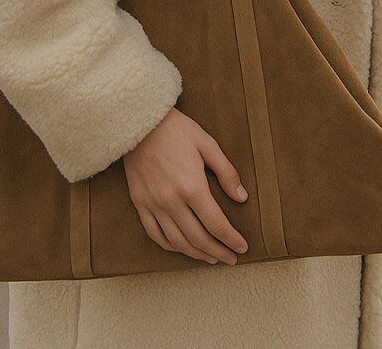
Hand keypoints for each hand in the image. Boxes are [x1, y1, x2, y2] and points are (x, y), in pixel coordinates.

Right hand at [122, 107, 248, 264]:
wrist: (139, 123)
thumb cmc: (176, 129)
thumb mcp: (207, 144)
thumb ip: (226, 172)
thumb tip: (242, 197)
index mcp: (192, 186)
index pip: (216, 224)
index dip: (231, 240)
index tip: (242, 248)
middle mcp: (171, 201)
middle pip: (198, 239)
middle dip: (218, 252)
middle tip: (231, 259)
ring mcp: (153, 204)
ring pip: (177, 242)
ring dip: (196, 254)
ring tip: (211, 258)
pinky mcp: (139, 203)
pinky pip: (155, 234)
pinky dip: (171, 246)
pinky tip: (183, 247)